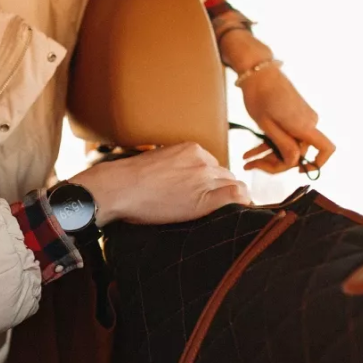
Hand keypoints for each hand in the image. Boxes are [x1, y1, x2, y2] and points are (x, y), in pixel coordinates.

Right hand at [69, 142, 250, 225]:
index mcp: (191, 149)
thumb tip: (176, 181)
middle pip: (226, 176)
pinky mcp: (206, 197)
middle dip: (222, 190)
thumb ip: (174, 166)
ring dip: (232, 199)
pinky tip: (241, 213)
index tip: (205, 193)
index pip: (214, 166)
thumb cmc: (129, 180)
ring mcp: (205, 177)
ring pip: (234, 185)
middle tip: (214, 206)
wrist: (120, 188)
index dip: (213, 182)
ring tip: (226, 213)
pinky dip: (242, 204)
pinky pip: (237, 197)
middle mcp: (202, 160)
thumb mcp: (157, 162)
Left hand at [239, 66, 334, 173]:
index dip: (316, 164)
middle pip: (298, 152)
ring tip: (246, 161)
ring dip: (268, 155)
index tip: (297, 172)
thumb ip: (282, 145)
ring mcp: (301, 118)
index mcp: (304, 126)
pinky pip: (285, 135)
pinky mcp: (293, 115)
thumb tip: (294, 162)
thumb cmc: (260, 96)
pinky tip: (250, 153)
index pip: (325, 149)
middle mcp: (308, 123)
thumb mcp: (267, 125)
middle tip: (251, 165)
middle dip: (275, 162)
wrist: (257, 71)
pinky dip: (269, 144)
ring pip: (288, 145)